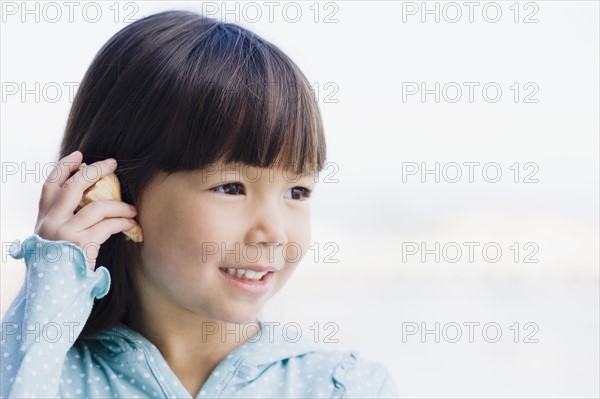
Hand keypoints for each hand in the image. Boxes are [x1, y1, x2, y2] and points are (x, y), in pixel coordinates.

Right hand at [34, 151, 137, 269]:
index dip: (64, 166)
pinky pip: (107, 226)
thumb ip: (65, 221)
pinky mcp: (81, 244)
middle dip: (95, 171)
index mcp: (42, 218)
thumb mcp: (54, 241)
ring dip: (119, 205)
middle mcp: (50, 222)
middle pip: (73, 186)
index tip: (79, 155)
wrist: (52, 293)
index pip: (50, 184)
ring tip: (132, 208)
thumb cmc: (59, 267)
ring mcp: (65, 233)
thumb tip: (89, 202)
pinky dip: (122, 222)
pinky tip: (131, 224)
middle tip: (112, 163)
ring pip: (97, 206)